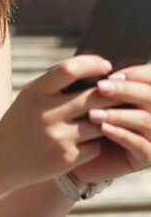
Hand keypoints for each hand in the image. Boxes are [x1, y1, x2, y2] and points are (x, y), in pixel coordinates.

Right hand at [0, 56, 120, 188]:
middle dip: (111, 94)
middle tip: (118, 93)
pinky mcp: (66, 158)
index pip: (69, 69)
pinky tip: (83, 142)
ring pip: (100, 123)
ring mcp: (57, 137)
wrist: (1, 159)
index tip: (105, 66)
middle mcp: (45, 114)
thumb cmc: (21, 122)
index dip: (92, 64)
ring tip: (101, 118)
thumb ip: (55, 84)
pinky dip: (94, 143)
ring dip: (105, 120)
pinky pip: (96, 146)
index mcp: (34, 93)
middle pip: (94, 96)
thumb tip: (96, 70)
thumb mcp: (29, 97)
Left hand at [72, 64, 150, 182]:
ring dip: (119, 114)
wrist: (76, 154)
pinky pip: (140, 145)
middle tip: (101, 87)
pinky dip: (122, 134)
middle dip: (125, 90)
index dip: (136, 73)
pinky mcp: (147, 156)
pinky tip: (104, 129)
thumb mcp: (88, 97)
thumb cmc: (81, 119)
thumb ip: (97, 83)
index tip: (110, 73)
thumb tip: (95, 63)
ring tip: (93, 113)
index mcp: (143, 94)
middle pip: (149, 96)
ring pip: (145, 119)